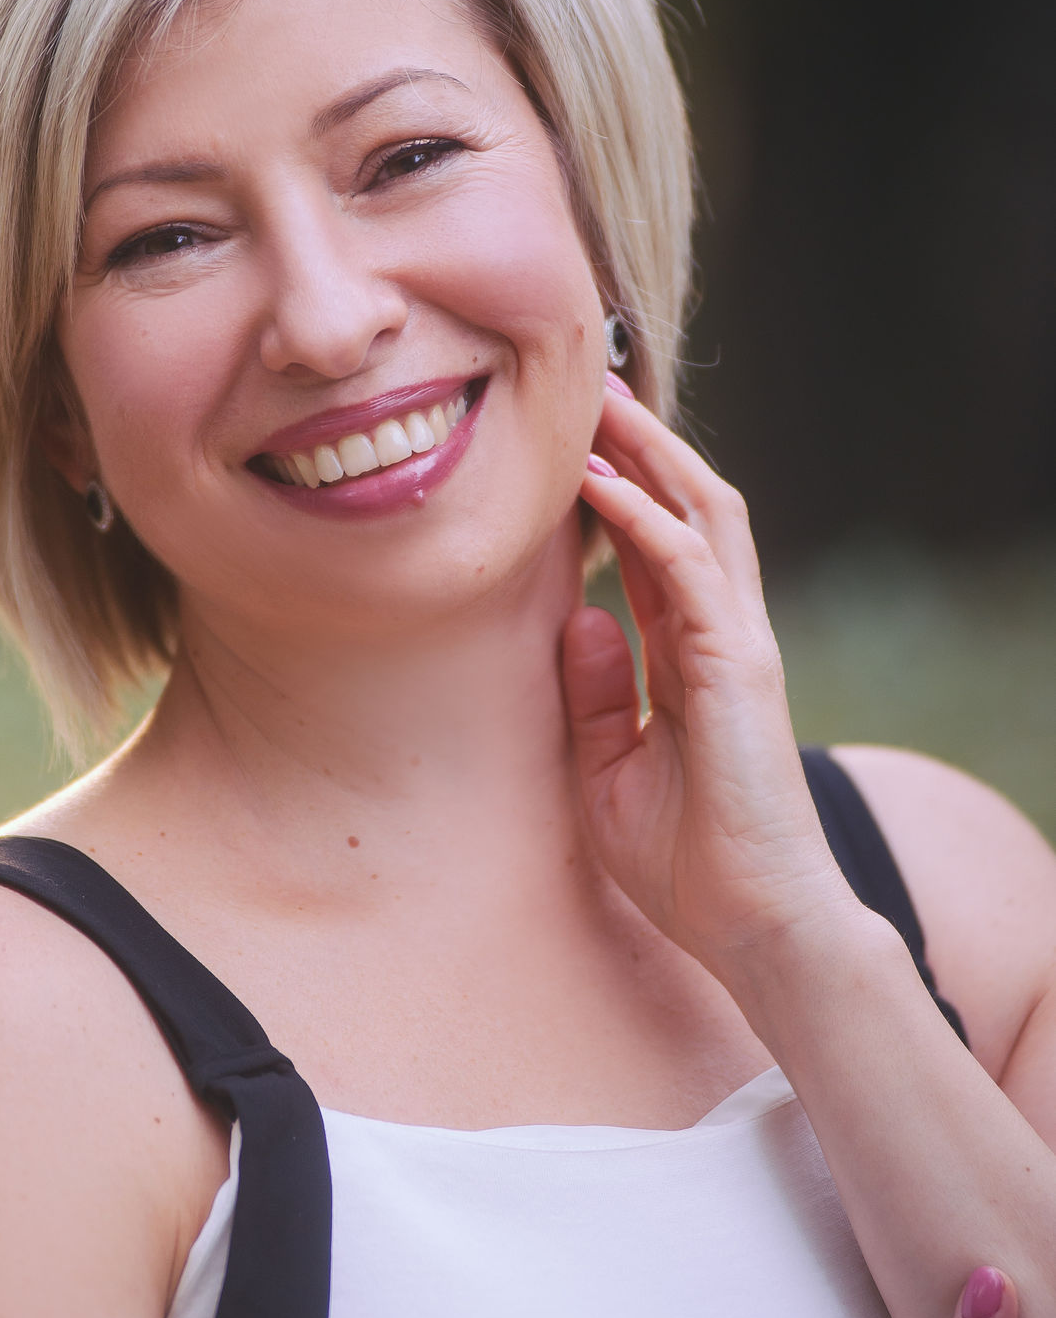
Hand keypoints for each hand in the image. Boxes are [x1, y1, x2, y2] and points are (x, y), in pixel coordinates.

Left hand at [563, 376, 856, 976]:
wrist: (753, 927)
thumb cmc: (687, 863)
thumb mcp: (607, 769)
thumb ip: (595, 693)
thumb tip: (576, 617)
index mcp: (689, 655)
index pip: (654, 548)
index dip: (616, 489)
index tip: (566, 442)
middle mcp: (719, 634)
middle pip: (686, 509)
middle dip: (639, 445)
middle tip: (585, 389)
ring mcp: (737, 643)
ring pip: (703, 517)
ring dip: (650, 454)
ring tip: (598, 402)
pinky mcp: (741, 666)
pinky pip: (694, 572)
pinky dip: (648, 522)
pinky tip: (604, 484)